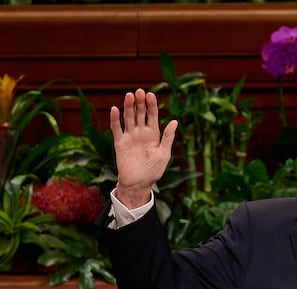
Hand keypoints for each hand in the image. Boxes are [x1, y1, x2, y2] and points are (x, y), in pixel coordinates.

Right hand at [110, 88, 177, 208]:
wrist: (139, 184)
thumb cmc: (154, 170)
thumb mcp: (164, 153)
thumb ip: (168, 137)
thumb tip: (175, 121)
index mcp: (153, 134)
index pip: (152, 116)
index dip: (152, 105)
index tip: (151, 95)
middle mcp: (141, 133)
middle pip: (140, 114)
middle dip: (140, 102)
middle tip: (139, 91)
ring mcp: (130, 137)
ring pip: (129, 118)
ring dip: (129, 107)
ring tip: (129, 95)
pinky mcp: (120, 143)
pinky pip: (116, 129)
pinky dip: (115, 119)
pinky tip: (115, 109)